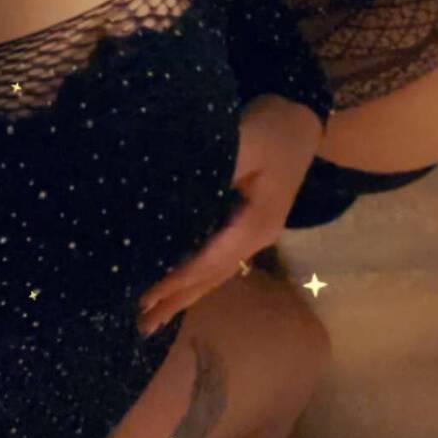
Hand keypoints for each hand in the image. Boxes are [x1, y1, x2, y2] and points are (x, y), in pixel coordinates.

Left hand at [136, 94, 323, 335]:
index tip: (142, 299)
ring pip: (214, 271)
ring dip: (184, 294)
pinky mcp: (246, 220)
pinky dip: (194, 275)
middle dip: (176, 300)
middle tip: (137, 326)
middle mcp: (256, 236)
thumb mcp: (247, 142)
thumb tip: (172, 196)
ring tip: (152, 318)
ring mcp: (253, 230)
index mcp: (256, 225)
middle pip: (211, 277)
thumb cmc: (273, 127)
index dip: (176, 282)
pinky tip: (178, 283)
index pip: (209, 263)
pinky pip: (216, 257)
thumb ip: (214, 169)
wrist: (300, 111)